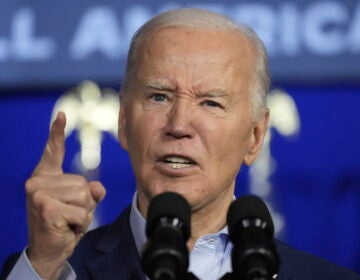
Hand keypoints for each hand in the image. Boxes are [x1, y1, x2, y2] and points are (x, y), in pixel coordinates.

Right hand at [25, 112, 105, 278]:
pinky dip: (80, 224)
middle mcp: (38, 181)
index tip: (62, 115)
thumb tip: (97, 189)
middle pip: (83, 183)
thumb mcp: (80, 204)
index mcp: (46, 176)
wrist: (50, 249)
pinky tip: (66, 228)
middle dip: (85, 203)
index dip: (57, 133)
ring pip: (84, 196)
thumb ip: (89, 192)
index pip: (53, 151)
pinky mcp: (45, 207)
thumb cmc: (64, 223)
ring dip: (83, 213)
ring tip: (68, 221)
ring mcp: (38, 193)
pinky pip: (81, 212)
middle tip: (69, 215)